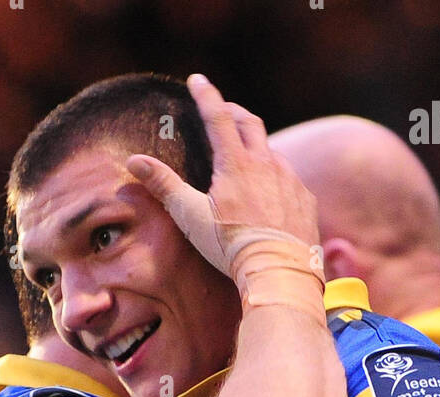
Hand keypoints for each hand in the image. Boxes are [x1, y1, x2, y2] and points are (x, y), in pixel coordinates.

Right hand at [127, 75, 320, 282]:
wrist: (280, 273)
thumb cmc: (231, 247)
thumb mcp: (191, 217)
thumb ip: (164, 186)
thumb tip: (134, 161)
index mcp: (236, 164)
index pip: (218, 116)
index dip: (206, 95)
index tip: (197, 80)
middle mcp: (267, 164)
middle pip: (250, 124)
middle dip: (234, 112)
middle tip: (223, 111)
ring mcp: (290, 180)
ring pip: (271, 152)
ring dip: (257, 148)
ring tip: (246, 157)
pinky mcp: (305, 199)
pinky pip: (290, 179)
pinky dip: (277, 177)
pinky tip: (270, 192)